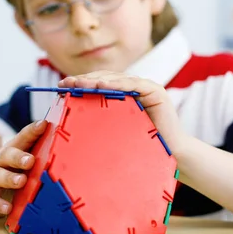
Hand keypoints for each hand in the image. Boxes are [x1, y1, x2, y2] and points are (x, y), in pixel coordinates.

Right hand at [0, 120, 47, 216]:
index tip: (44, 125)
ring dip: (9, 178)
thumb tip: (66, 148)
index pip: (23, 137)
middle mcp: (0, 161)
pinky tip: (7, 208)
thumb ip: (41, 154)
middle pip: (7, 154)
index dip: (33, 131)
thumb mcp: (26, 161)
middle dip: (18, 157)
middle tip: (30, 160)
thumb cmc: (15, 171)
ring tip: (21, 181)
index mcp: (13, 149)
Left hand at [58, 71, 184, 153]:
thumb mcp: (116, 132)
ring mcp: (146, 88)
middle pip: (106, 78)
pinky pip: (133, 85)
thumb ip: (101, 122)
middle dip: (84, 79)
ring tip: (78, 83)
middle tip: (65, 83)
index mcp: (125, 96)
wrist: (171, 155)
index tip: (61, 86)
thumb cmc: (144, 147)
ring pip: (117, 79)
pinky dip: (116, 84)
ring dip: (96, 80)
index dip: (81, 83)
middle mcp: (135, 88)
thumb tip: (72, 120)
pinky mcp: (156, 91)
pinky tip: (100, 85)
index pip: (100, 84)